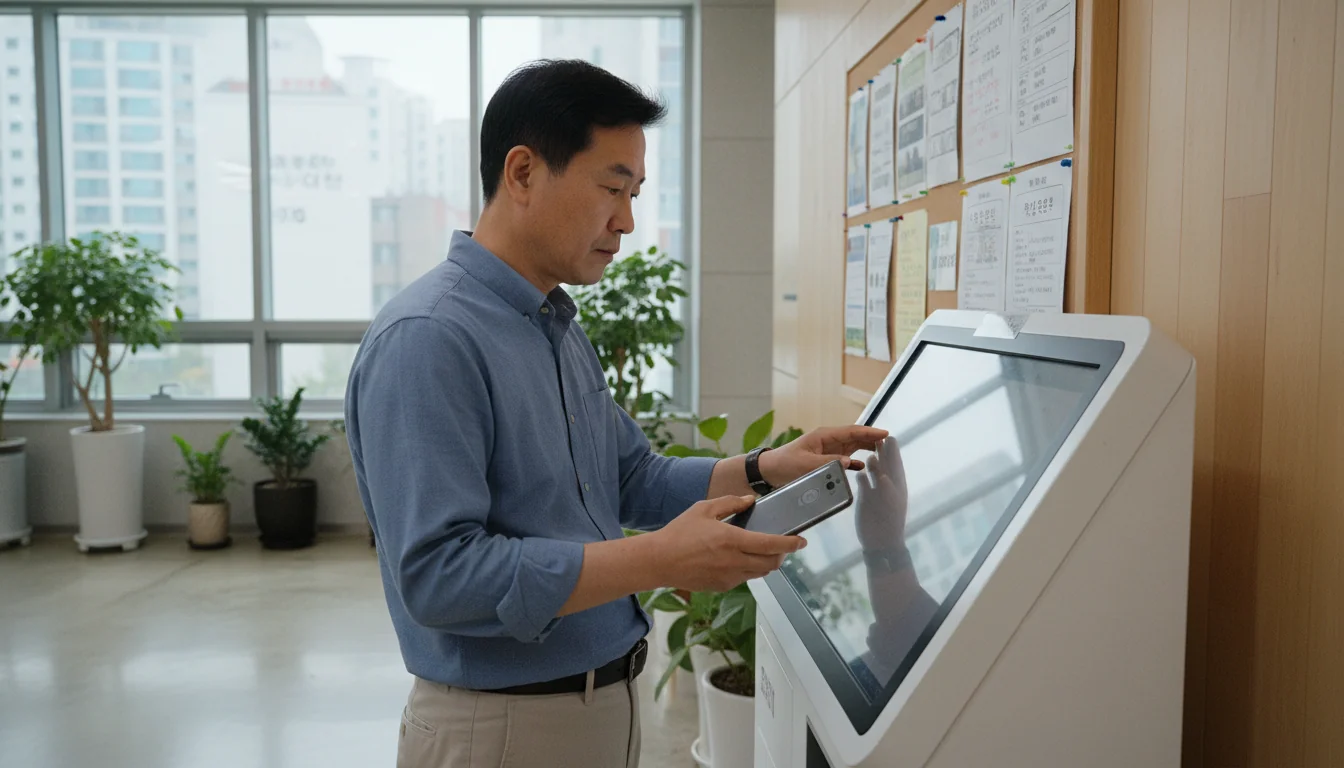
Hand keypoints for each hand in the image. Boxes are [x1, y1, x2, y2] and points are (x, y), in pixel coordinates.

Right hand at [651, 495, 806, 591]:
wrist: (659, 561)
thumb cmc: (679, 533)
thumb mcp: (704, 509)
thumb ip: (730, 503)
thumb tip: (751, 500)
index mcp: (732, 540)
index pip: (771, 544)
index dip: (791, 544)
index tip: (802, 541)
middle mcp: (734, 562)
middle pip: (771, 563)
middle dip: (782, 555)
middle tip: (783, 545)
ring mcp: (729, 577)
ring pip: (760, 573)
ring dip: (767, 563)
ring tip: (763, 551)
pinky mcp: (722, 586)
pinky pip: (744, 578)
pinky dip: (749, 569)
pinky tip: (740, 558)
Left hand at [758, 425, 888, 488]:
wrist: (770, 470)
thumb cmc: (785, 464)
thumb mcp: (806, 464)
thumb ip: (828, 462)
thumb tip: (849, 462)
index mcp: (824, 436)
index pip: (852, 432)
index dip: (869, 432)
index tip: (885, 434)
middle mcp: (828, 440)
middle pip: (855, 437)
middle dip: (872, 438)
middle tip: (890, 443)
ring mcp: (828, 449)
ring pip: (852, 446)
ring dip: (866, 448)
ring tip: (882, 452)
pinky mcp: (825, 459)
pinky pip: (845, 458)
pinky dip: (855, 461)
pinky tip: (863, 466)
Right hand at [854, 437, 909, 550]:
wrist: (881, 541)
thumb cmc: (888, 521)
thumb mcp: (888, 502)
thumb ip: (884, 485)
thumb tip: (878, 467)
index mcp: (896, 484)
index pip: (895, 463)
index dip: (893, 451)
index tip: (890, 437)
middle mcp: (887, 486)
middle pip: (885, 465)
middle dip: (883, 452)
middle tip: (879, 438)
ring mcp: (876, 492)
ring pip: (874, 474)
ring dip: (873, 463)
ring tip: (870, 452)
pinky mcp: (866, 499)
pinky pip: (864, 484)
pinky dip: (862, 477)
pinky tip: (859, 471)